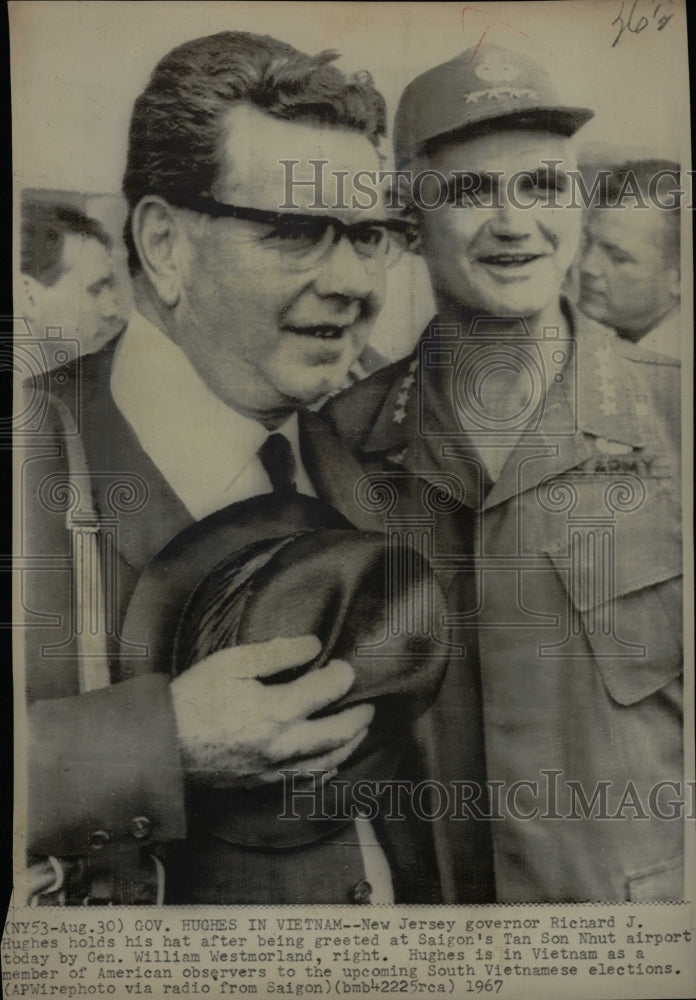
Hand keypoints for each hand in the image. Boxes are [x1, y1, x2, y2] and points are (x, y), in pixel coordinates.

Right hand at [170, 635, 373, 787]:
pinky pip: (305, 779)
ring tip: (359, 730)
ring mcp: (274, 769)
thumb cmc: (193, 698)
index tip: (343, 666)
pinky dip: (325, 768)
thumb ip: (276, 653)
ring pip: (327, 762)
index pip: (327, 690)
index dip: (342, 674)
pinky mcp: (263, 782)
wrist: (161, 746)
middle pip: (338, 733)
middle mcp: (282, 745)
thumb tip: (314, 646)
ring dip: (350, 745)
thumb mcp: (232, 663)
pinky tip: (331, 761)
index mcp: (276, 710)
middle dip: (359, 717)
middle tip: (369, 704)